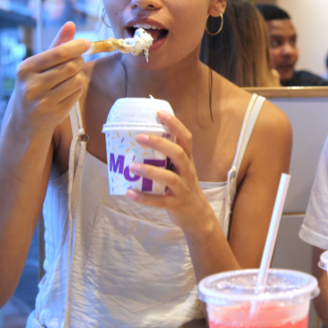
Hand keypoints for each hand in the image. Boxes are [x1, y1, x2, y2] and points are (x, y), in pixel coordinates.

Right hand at [11, 22, 89, 136]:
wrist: (25, 120)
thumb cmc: (35, 85)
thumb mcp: (40, 64)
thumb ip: (56, 45)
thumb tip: (71, 24)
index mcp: (26, 68)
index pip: (58, 53)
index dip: (76, 46)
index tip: (86, 43)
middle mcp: (32, 85)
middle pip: (71, 66)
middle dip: (79, 61)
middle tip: (76, 62)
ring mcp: (43, 101)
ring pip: (77, 80)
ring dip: (79, 75)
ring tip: (71, 76)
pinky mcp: (55, 113)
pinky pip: (77, 94)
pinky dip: (78, 89)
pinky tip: (68, 90)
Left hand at [126, 111, 213, 231]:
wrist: (198, 215)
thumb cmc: (183, 186)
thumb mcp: (181, 169)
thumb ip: (167, 157)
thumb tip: (141, 139)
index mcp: (187, 160)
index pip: (185, 138)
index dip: (174, 124)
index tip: (159, 113)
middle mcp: (187, 172)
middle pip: (178, 153)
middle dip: (159, 143)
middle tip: (139, 137)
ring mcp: (182, 188)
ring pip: (169, 177)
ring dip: (150, 170)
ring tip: (131, 166)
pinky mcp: (176, 204)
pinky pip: (159, 201)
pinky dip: (144, 197)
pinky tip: (130, 192)